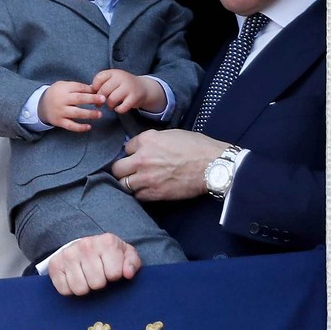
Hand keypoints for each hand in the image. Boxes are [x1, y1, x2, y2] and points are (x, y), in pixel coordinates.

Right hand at [38, 80, 104, 131]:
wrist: (40, 105)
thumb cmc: (57, 94)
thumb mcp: (64, 86)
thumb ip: (77, 87)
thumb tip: (95, 89)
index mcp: (63, 89)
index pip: (79, 88)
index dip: (90, 90)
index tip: (100, 92)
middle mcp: (62, 100)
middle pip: (79, 99)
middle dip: (92, 99)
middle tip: (103, 99)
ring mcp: (60, 112)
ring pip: (76, 113)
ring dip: (89, 114)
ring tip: (99, 114)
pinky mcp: (59, 122)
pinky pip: (71, 126)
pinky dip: (80, 127)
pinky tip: (89, 127)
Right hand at [47, 234, 140, 296]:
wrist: (84, 246)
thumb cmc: (109, 254)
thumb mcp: (126, 255)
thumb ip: (132, 263)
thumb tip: (127, 274)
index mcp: (107, 242)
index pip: (113, 274)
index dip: (114, 277)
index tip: (111, 270)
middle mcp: (86, 245)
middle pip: (96, 283)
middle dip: (99, 283)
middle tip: (97, 275)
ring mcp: (68, 254)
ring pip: (80, 289)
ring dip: (85, 287)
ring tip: (86, 277)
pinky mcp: (54, 264)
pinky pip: (64, 290)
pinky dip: (70, 289)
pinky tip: (74, 278)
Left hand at [91, 69, 164, 113]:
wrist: (143, 87)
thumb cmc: (122, 85)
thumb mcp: (112, 80)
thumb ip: (101, 84)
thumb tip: (87, 92)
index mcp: (114, 72)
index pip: (99, 78)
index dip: (94, 88)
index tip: (95, 93)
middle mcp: (121, 78)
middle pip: (104, 90)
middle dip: (99, 99)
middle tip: (99, 104)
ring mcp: (129, 87)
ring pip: (112, 99)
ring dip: (109, 105)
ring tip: (110, 106)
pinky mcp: (135, 97)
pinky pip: (122, 107)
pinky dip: (118, 110)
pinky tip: (118, 108)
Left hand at [110, 129, 228, 201]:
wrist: (213, 166)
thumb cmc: (197, 147)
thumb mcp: (171, 134)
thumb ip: (152, 140)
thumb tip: (143, 146)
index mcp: (146, 140)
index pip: (125, 148)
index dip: (130, 153)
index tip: (135, 156)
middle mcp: (141, 158)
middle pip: (117, 168)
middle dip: (121, 169)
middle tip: (128, 171)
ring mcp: (146, 177)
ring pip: (122, 184)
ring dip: (127, 183)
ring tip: (135, 182)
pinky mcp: (154, 193)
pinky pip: (137, 196)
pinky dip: (139, 194)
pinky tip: (145, 190)